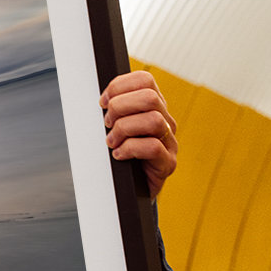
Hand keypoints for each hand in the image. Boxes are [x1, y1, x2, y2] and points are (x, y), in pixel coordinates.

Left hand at [100, 70, 177, 198]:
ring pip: (153, 120)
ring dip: (124, 129)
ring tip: (112, 142)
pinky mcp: (168, 163)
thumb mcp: (114, 127)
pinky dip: (129, 149)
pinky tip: (118, 155)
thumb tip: (100, 100)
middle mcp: (166, 121)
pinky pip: (153, 147)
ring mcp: (170, 142)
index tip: (103, 102)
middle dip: (120, 107)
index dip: (119, 86)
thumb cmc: (120, 155)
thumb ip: (113, 110)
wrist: (130, 190)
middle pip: (150, 97)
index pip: (144, 80)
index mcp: (153, 107)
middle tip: (107, 124)